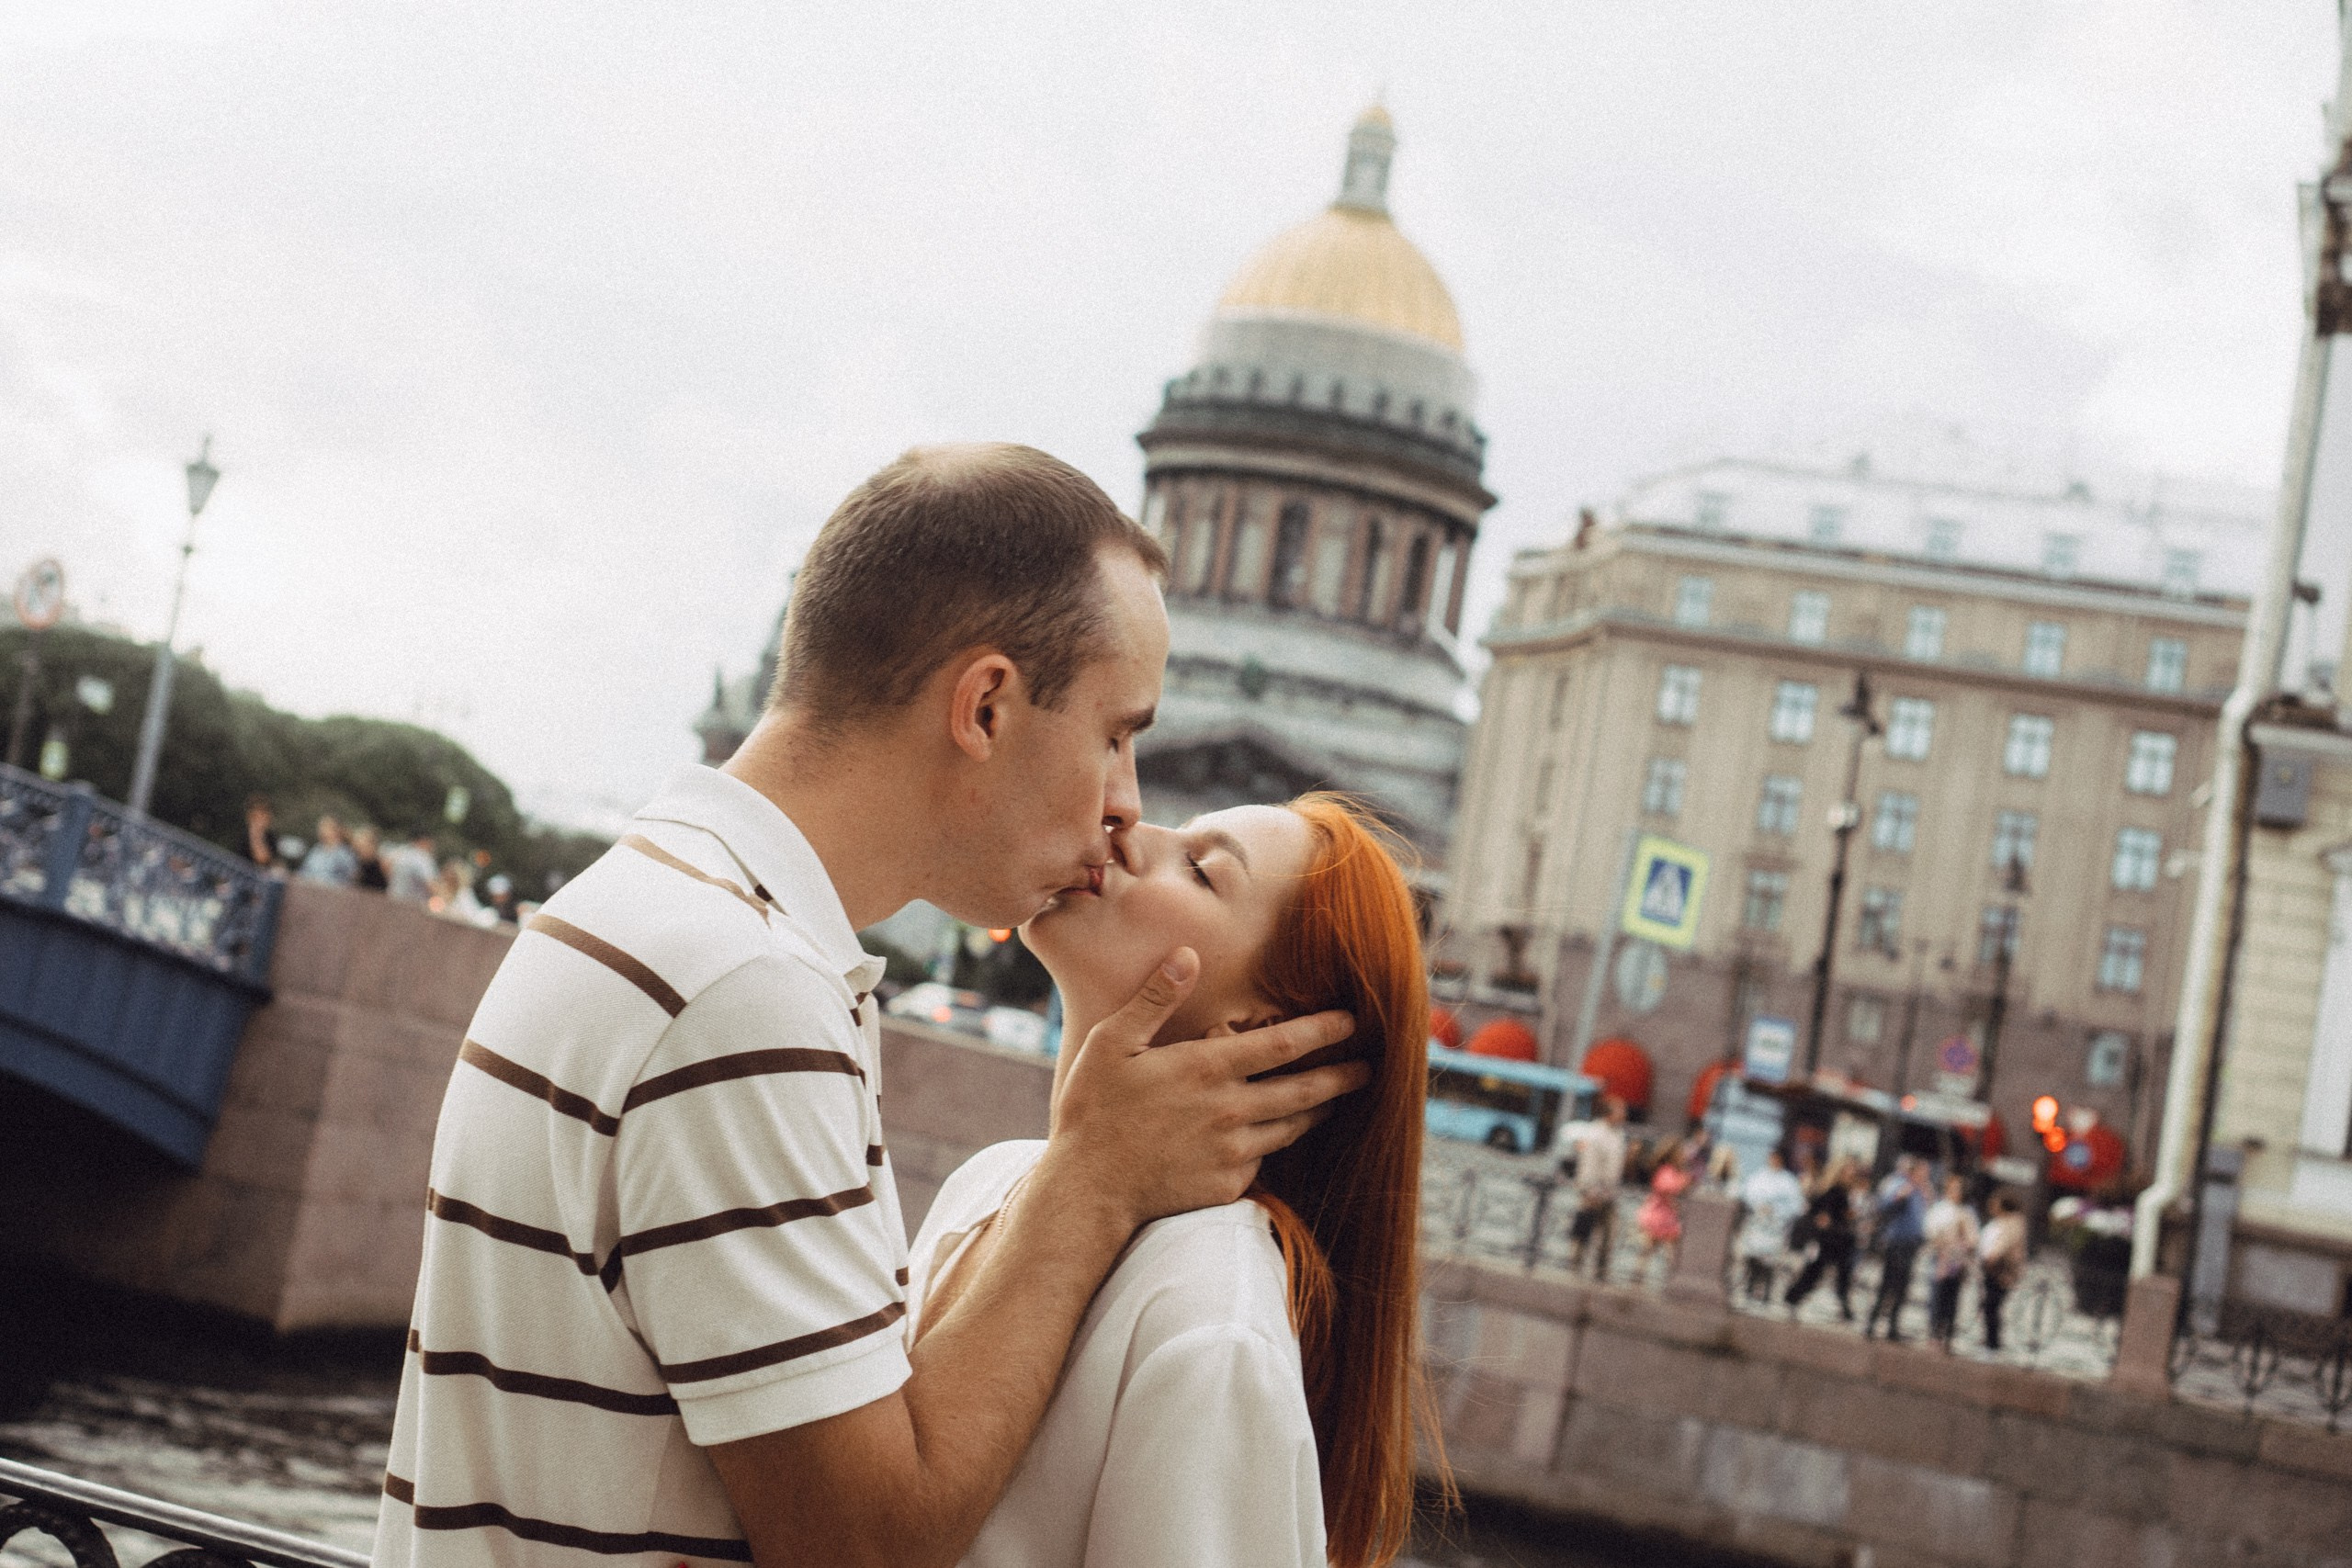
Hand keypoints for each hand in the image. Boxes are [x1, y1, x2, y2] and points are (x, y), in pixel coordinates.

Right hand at [1042, 947, 1365, 1228]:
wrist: (1088, 1189)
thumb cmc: (1093, 1110)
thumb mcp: (1113, 1042)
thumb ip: (1156, 998)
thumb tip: (1187, 954)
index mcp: (1208, 1068)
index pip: (1284, 1044)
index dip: (1323, 1030)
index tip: (1351, 1020)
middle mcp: (1231, 1109)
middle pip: (1304, 1089)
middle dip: (1341, 1075)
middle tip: (1368, 1067)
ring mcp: (1233, 1151)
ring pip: (1291, 1127)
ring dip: (1317, 1110)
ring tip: (1334, 1098)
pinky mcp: (1227, 1184)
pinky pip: (1262, 1160)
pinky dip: (1271, 1144)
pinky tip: (1274, 1136)